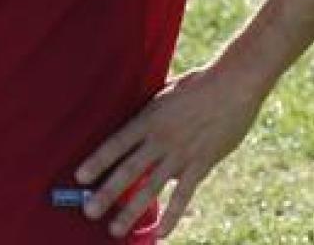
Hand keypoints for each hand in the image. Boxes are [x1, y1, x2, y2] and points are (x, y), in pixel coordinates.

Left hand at [75, 65, 268, 237]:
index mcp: (147, 119)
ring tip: (115, 230)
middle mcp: (160, 139)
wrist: (234, 84)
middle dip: (107, 193)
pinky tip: (161, 232)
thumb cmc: (197, 84)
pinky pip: (184, 195)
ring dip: (132, 210)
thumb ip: (150, 117)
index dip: (96, 161)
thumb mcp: (163, 94)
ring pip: (152, 187)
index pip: (115, 144)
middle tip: (89, 212)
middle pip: (128, 170)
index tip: (79, 178)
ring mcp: (181, 153)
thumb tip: (137, 132)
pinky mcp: (202, 163)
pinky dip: (172, 215)